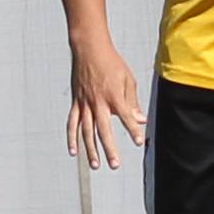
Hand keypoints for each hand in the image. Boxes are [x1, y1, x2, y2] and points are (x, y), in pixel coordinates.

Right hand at [66, 37, 144, 168]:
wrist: (89, 49)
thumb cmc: (111, 63)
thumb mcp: (128, 79)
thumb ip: (133, 102)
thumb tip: (141, 120)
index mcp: (114, 95)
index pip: (125, 116)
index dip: (132, 129)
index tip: (138, 141)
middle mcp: (98, 102)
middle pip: (103, 129)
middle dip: (109, 148)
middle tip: (114, 164)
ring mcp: (85, 103)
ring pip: (86, 131)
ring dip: (90, 149)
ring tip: (95, 165)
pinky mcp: (76, 102)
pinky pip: (73, 123)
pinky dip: (72, 137)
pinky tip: (73, 151)